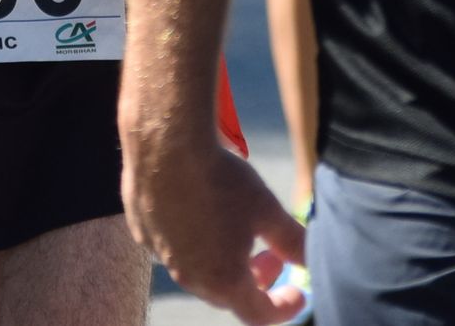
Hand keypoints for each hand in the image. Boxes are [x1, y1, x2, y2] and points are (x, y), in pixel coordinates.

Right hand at [122, 127, 305, 321]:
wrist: (166, 145)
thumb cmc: (221, 179)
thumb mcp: (267, 210)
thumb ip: (292, 242)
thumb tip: (311, 261)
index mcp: (224, 280)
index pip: (259, 314)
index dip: (283, 307)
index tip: (298, 294)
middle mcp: (189, 276)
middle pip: (227, 294)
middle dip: (254, 280)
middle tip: (271, 254)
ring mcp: (160, 255)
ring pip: (197, 270)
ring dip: (222, 260)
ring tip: (236, 229)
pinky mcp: (143, 232)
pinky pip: (171, 246)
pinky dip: (192, 239)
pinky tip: (200, 207)